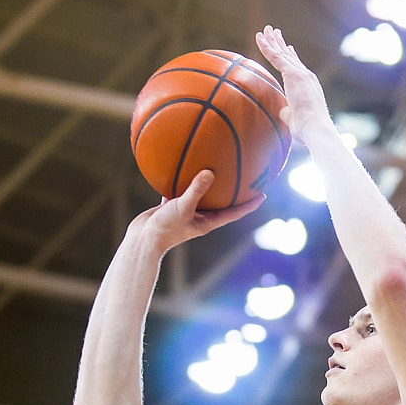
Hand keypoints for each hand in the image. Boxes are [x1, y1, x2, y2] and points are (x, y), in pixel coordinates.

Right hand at [133, 169, 264, 253]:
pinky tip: (184, 164)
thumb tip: (211, 171)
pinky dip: (184, 179)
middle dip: (233, 192)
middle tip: (245, 177)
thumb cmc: (165, 228)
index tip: (262, 194)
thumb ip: (196, 190)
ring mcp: (186, 211)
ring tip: (217, 166)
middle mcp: (200, 217)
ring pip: (202, 195)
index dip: (249, 204)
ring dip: (209, 183)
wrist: (142, 239)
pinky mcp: (172, 206)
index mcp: (208, 222)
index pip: (235, 213)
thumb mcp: (182, 207)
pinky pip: (181, 189)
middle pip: (222, 203)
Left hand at [255, 25, 333, 145]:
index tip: (288, 48)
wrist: (315, 127)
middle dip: (281, 44)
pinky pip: (275, 56)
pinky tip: (260, 37)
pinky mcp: (292, 74)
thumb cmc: (307, 128)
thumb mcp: (295, 119)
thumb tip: (283, 112)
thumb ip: (288, 113)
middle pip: (290, 56)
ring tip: (266, 30)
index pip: (298, 67)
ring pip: (282, 53)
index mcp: (308, 85)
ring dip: (273, 40)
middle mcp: (306, 75)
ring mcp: (300, 73)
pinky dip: (266, 46)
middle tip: (274, 32)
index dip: (291, 57)